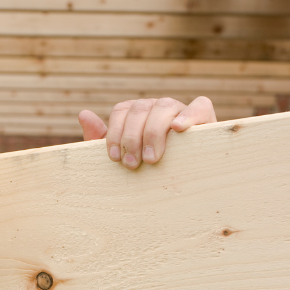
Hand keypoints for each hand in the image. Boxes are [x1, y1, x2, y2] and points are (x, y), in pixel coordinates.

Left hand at [78, 97, 216, 168]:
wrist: (186, 184)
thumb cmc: (147, 170)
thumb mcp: (124, 158)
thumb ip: (102, 140)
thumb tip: (83, 114)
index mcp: (138, 113)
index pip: (122, 110)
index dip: (115, 133)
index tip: (115, 158)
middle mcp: (157, 107)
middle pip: (140, 108)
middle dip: (132, 138)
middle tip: (132, 165)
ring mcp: (181, 110)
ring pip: (164, 106)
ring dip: (153, 132)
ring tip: (151, 158)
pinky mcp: (206, 118)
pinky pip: (200, 106)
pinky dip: (189, 115)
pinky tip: (178, 129)